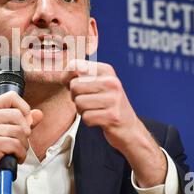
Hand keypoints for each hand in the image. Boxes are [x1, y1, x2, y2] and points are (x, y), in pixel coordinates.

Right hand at [0, 91, 42, 193]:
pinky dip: (20, 154)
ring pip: (20, 131)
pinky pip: (17, 144)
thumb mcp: (5, 132)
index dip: (23, 109)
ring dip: (23, 146)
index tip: (23, 122)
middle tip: (16, 143)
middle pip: (19, 115)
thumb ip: (22, 122)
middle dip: (25, 132)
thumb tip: (38, 114)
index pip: (11, 97)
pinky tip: (12, 158)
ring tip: (12, 151)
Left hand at [63, 59, 166, 187]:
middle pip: (74, 86)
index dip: (67, 78)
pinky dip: (89, 121)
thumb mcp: (97, 84)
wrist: (128, 127)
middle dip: (75, 97)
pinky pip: (86, 117)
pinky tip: (99, 119)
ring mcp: (114, 99)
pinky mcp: (112, 116)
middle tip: (88, 102)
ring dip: (82, 110)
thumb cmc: (107, 104)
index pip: (75, 65)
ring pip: (79, 102)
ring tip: (94, 110)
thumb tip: (64, 74)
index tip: (74, 86)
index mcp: (106, 70)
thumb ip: (79, 76)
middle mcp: (112, 82)